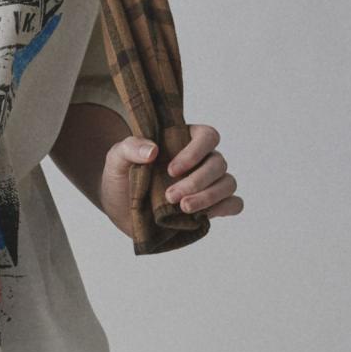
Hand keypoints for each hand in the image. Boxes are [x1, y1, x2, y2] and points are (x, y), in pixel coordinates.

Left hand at [100, 122, 242, 237]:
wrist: (119, 209)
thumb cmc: (121, 178)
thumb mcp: (116, 159)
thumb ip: (129, 148)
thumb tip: (152, 150)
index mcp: (184, 140)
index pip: (207, 136)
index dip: (195, 152)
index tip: (171, 170)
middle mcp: (201, 160)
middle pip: (218, 163)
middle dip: (197, 181)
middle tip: (171, 197)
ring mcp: (208, 183)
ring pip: (228, 183)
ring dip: (209, 196)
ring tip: (184, 208)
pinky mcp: (210, 206)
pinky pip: (234, 203)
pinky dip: (225, 208)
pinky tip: (204, 215)